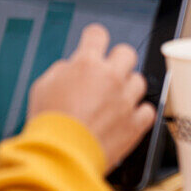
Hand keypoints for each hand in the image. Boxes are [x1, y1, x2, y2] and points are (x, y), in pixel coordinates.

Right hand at [26, 24, 155, 171]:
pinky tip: (126, 118)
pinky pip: (148, 111)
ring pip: (139, 81)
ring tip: (115, 100)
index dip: (95, 38)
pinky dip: (139, 114)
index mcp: (86, 64)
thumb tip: (70, 69)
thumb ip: (61, 71)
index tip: (95, 43)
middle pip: (126, 53)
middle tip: (108, 73)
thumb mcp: (42, 86)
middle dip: (117, 61)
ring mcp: (125, 100)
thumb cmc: (49, 123)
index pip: (97, 34)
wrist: (61, 156)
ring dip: (128, 88)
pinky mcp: (135, 124)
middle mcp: (110, 77)